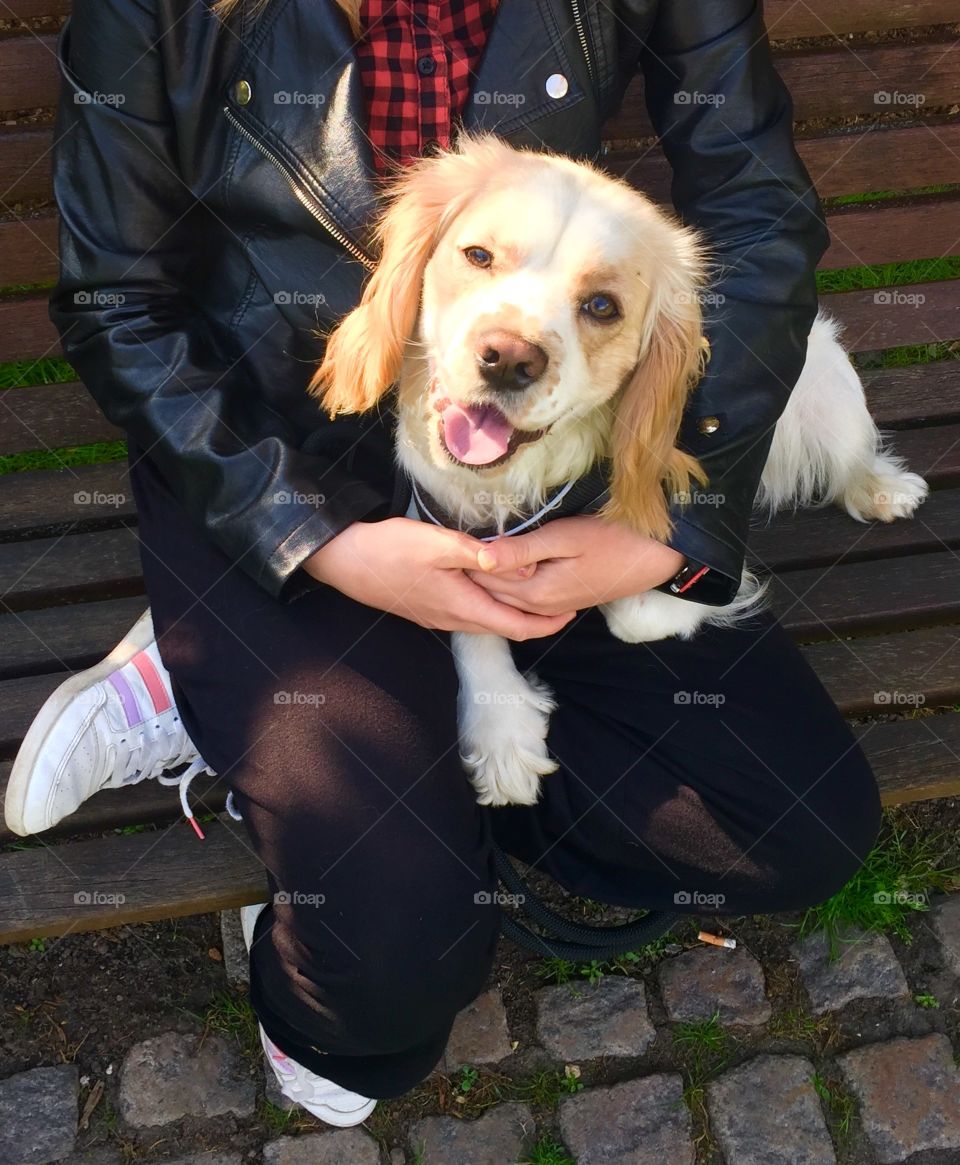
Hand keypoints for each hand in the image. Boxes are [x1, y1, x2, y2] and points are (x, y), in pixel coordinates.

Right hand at [303, 517, 577, 638]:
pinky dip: (492, 607)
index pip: (515, 626)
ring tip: (538, 598)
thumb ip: (480, 555)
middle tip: (563, 605)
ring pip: (487, 621)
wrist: (345, 561)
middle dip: (536, 621)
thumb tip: (521, 568)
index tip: (570, 614)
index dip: (546, 625)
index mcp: (462, 605)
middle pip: (505, 628)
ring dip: (514, 614)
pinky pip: (470, 614)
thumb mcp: (436, 543)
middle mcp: (453, 618)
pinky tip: (496, 591)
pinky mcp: (429, 608)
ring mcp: (440, 616)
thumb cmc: (389, 549)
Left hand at [465, 515, 684, 614]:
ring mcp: (551, 607)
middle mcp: (539, 607)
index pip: (484, 578)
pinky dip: (505, 583)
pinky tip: (500, 565)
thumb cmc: (614, 539)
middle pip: (490, 591)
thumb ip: (522, 550)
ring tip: (469, 550)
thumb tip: (480, 555)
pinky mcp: (559, 602)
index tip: (448, 534)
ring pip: (504, 597)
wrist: (655, 557)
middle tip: (449, 540)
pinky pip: (521, 598)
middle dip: (469, 569)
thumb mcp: (566, 538)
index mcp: (536, 592)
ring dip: (487, 577)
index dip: (464, 557)